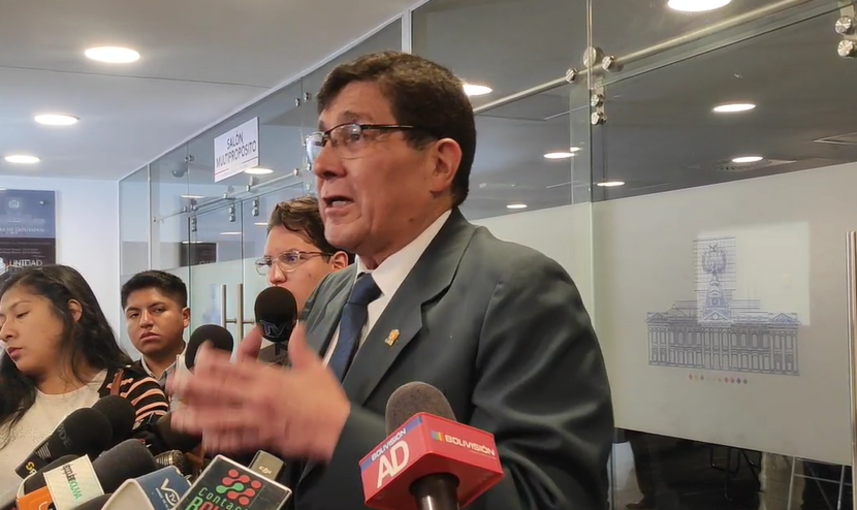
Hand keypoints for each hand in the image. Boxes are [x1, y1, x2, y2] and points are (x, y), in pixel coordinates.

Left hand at [167, 323, 350, 460]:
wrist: (338, 429)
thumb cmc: (328, 399)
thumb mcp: (315, 367)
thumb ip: (301, 347)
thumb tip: (298, 327)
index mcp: (271, 378)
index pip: (237, 367)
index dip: (215, 362)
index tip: (199, 357)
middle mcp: (259, 397)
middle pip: (221, 390)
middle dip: (195, 387)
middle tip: (174, 384)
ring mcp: (259, 419)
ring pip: (222, 417)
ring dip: (199, 417)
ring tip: (179, 417)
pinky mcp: (264, 438)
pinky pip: (239, 440)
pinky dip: (222, 441)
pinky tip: (207, 441)